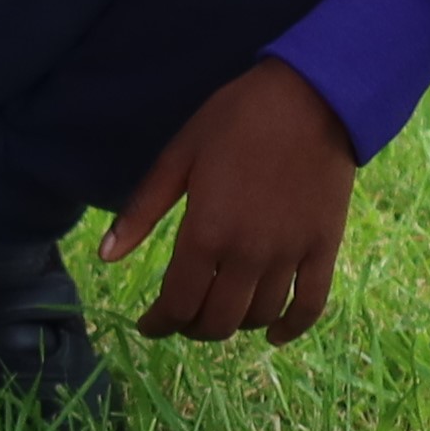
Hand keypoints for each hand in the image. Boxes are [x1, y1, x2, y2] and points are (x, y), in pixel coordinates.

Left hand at [101, 60, 356, 344]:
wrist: (312, 96)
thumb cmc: (237, 120)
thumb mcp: (179, 156)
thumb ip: (142, 211)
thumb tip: (106, 257)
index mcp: (205, 233)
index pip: (176, 304)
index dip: (159, 323)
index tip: (149, 323)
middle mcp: (247, 255)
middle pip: (216, 321)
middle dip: (191, 328)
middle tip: (182, 316)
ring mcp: (289, 255)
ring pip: (257, 317)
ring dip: (233, 325)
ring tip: (218, 312)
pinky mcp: (323, 249)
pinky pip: (308, 306)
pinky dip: (289, 328)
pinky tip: (271, 334)